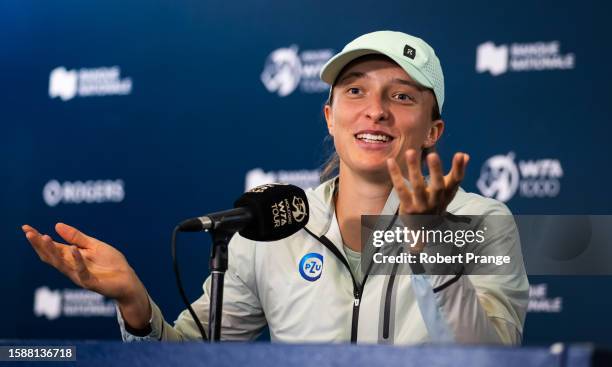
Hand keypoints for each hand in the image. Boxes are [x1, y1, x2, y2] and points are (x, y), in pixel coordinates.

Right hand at [22, 223, 144, 304]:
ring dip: (53, 251)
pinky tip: (72, 249)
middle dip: (39, 245)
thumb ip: (77, 237)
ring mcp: (80, 276)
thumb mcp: (94, 246)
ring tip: (44, 237)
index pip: (52, 248)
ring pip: (62, 264)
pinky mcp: (92, 283)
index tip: (26, 228)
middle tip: (28, 233)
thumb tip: (56, 225)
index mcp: (72, 257)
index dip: (39, 239)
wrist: (128, 281)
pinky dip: (77, 260)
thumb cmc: (111, 264)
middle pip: (51, 256)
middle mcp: (72, 267)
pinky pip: (82, 272)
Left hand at [386, 149, 469, 215]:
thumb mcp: (447, 190)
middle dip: (436, 171)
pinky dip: (395, 175)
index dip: (459, 169)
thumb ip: (456, 172)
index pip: (456, 181)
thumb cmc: (436, 202)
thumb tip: (465, 155)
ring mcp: (421, 206)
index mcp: (447, 194)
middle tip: (432, 155)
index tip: (460, 154)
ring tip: (410, 152)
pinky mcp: (407, 208)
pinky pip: (401, 189)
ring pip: (417, 186)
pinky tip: (391, 161)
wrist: (423, 229)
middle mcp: (436, 201)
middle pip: (438, 186)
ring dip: (414, 168)